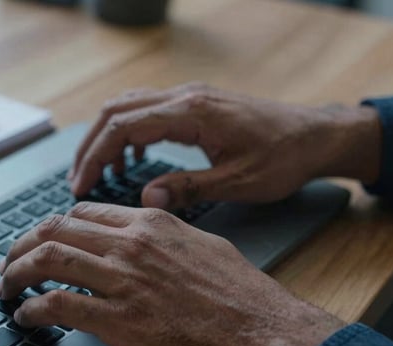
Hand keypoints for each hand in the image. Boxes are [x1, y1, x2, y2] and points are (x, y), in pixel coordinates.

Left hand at [0, 202, 344, 345]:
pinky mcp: (119, 320)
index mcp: (150, 223)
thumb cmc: (242, 295)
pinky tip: (26, 316)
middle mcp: (131, 244)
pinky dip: (33, 309)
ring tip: (4, 286)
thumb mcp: (203, 245)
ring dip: (15, 272)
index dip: (52, 228)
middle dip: (21, 245)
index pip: (81, 213)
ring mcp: (123, 280)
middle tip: (9, 263)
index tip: (41, 243)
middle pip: (54, 230)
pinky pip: (59, 305)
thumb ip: (165, 234)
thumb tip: (144, 231)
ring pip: (47, 260)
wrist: (264, 334)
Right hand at [69, 83, 381, 208]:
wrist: (315, 135)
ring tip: (95, 175)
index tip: (79, 186)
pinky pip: (144, 111)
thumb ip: (188, 189)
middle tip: (77, 182)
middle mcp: (184, 96)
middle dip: (89, 147)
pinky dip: (125, 134)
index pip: (123, 127)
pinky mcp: (192, 104)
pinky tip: (128, 162)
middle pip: (115, 111)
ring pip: (126, 107)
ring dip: (104, 138)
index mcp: (192, 112)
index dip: (95, 157)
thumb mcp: (238, 182)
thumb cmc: (283, 158)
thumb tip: (145, 201)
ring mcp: (187, 96)